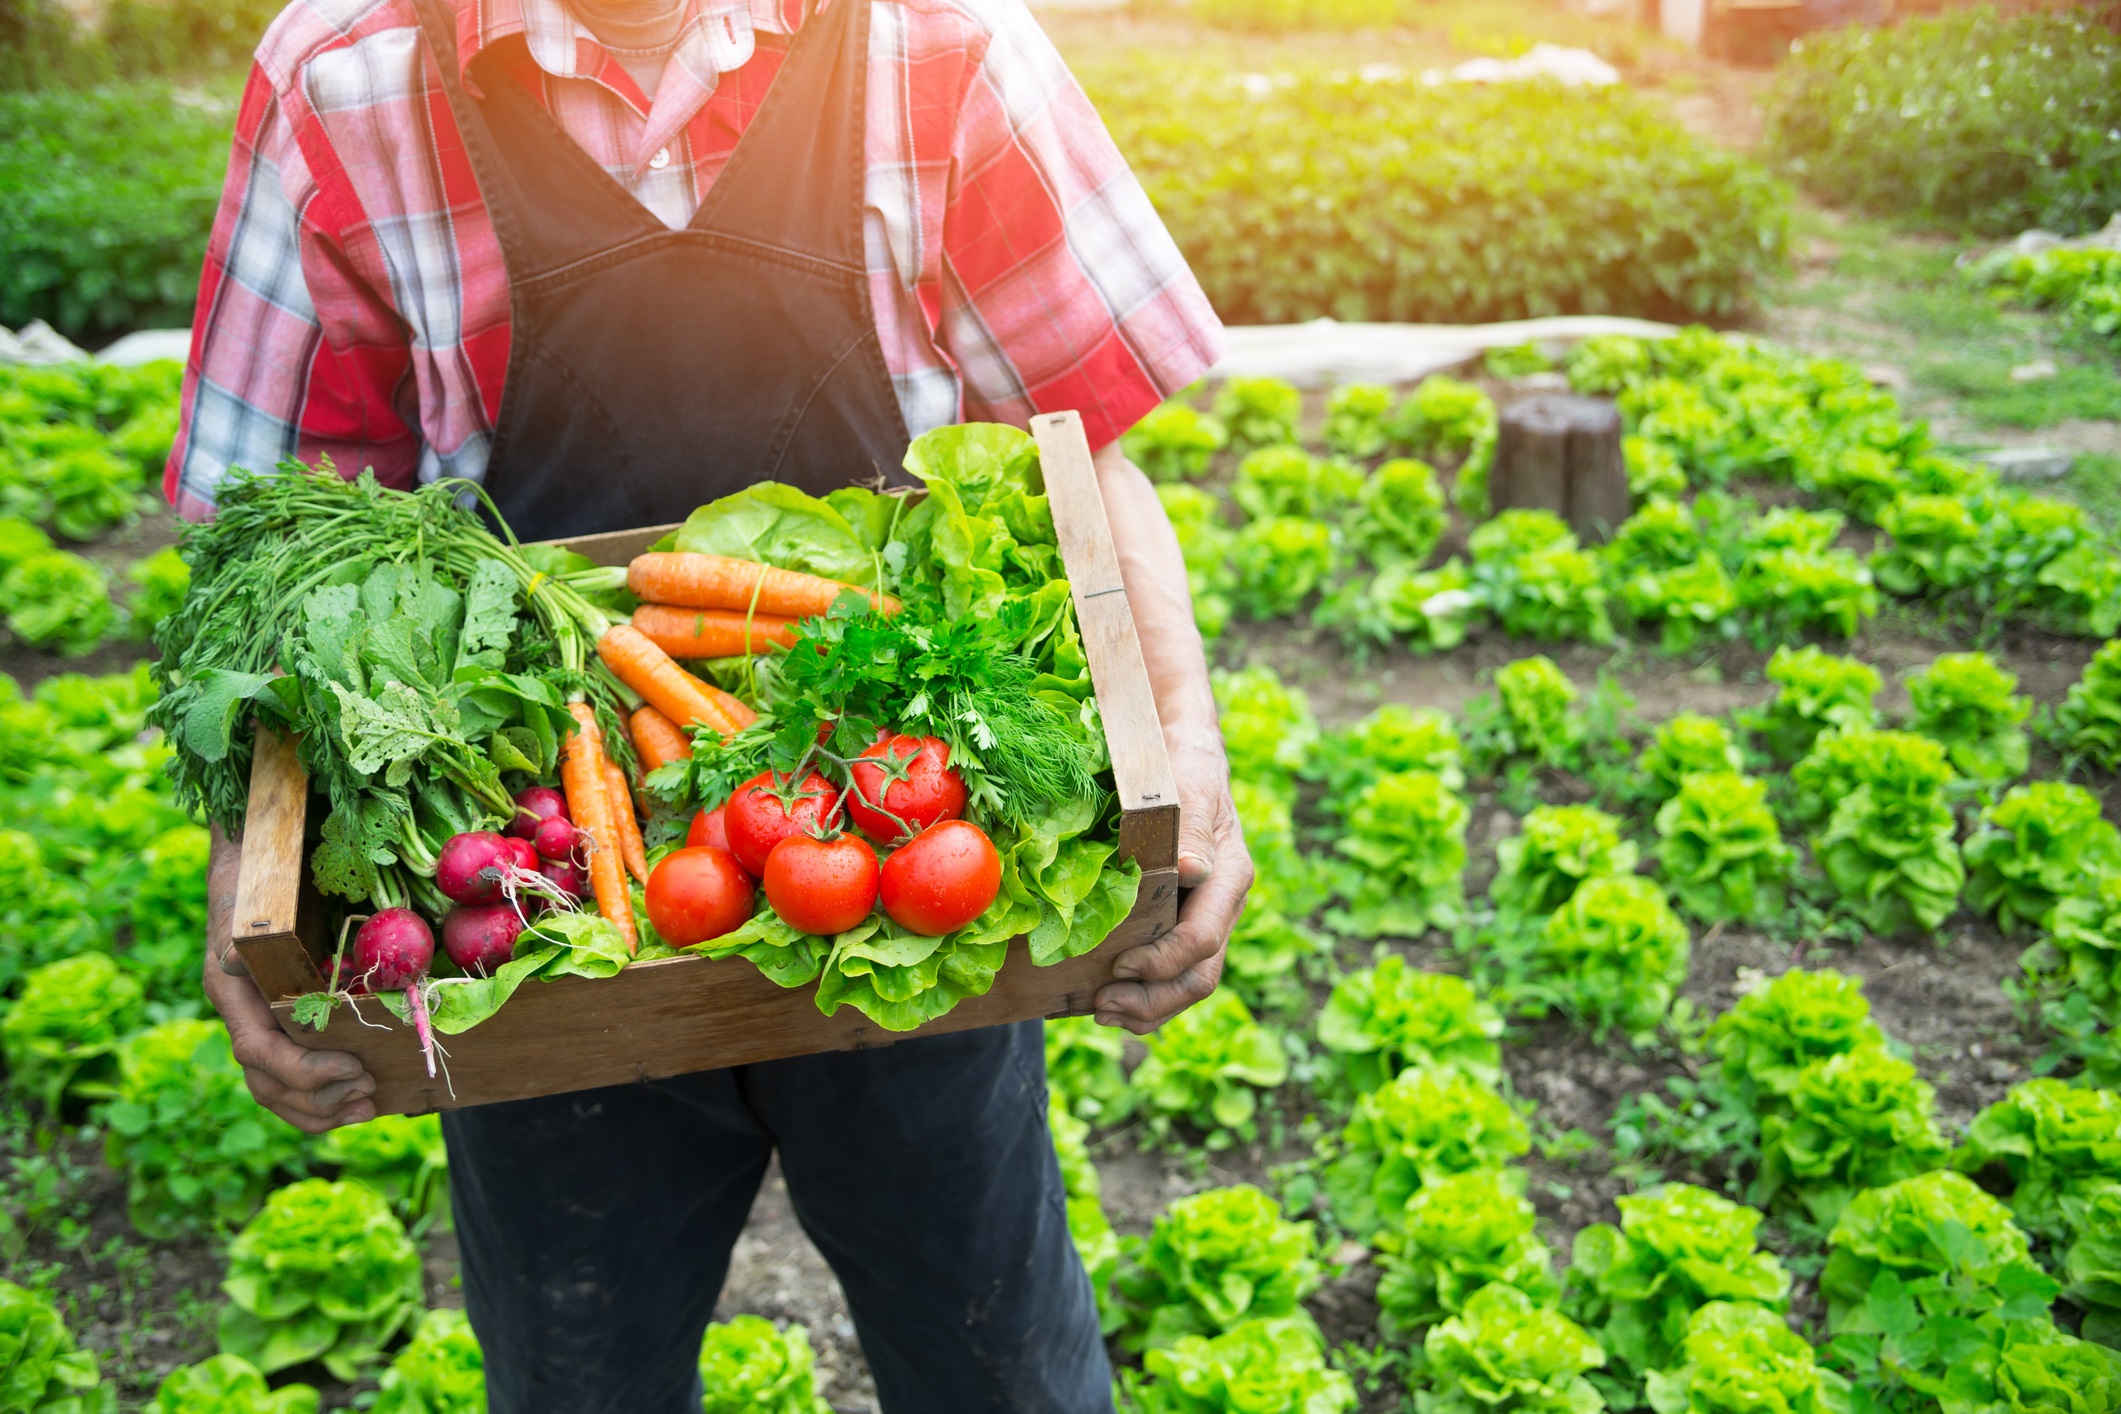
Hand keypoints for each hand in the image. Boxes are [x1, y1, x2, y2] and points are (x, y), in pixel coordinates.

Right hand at [203, 828, 377, 1132]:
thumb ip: (245, 936)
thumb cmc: (257, 887)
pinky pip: (295, 1076)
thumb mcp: (251, 906)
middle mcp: (244, 1019)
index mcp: (233, 998)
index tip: (353, 1068)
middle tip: (369, 1090)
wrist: (253, 870)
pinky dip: (324, 1094)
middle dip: (318, 1097)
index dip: (304, 1071)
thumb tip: (234, 957)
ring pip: (278, 1089)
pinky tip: (361, 1098)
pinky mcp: (285, 1027)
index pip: (259, 1053)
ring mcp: (261, 1026)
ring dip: (323, 1107)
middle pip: (268, 1083)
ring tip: (368, 1105)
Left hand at [1094, 719, 1251, 1033]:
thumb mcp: (1189, 787)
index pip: (1203, 940)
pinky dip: (1142, 992)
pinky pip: (1169, 970)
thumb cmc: (1182, 766)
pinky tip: (1107, 999)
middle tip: (1103, 1006)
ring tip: (1102, 1012)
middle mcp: (1219, 906)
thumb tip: (1192, 871)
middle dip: (1153, 1000)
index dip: (1162, 962)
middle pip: (1199, 976)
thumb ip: (1193, 829)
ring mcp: (1201, 917)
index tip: (1119, 966)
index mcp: (1229, 878)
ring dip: (1146, 1007)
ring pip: (1186, 982)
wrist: (1179, 755)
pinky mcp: (1178, 920)